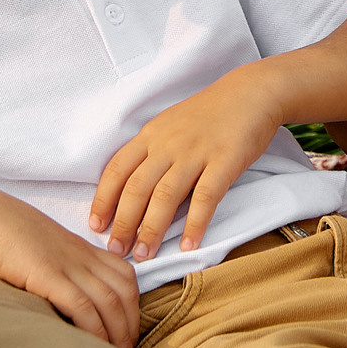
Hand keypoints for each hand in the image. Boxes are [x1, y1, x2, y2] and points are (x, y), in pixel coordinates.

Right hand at [0, 182, 141, 347]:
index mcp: (82, 248)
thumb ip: (58, 263)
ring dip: (118, 334)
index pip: (125, 276)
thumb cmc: (3, 231)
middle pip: (124, 292)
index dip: (133, 306)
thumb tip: (61, 291)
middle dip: (132, 327)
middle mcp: (81, 256)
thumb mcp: (41, 245)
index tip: (129, 332)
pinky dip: (95, 330)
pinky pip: (82, 306)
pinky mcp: (47, 276)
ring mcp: (66, 265)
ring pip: (109, 302)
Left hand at [90, 71, 281, 259]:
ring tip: (143, 255)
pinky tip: (188, 246)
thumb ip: (150, 152)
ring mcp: (196, 152)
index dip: (103, 200)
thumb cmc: (209, 113)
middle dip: (123, 223)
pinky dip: (195, 224)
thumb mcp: (169, 125)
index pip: (117, 170)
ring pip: (165, 196)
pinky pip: (206, 197)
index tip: (95, 226)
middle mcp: (168, 144)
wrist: (251, 92)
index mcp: (151, 135)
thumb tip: (130, 190)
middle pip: (137, 188)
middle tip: (115, 250)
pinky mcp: (225, 161)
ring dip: (151, 230)